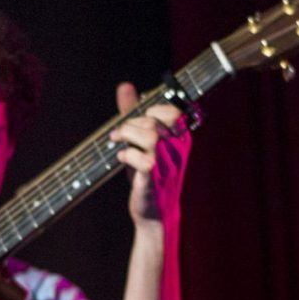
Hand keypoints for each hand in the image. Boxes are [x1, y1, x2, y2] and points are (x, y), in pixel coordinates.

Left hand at [110, 82, 191, 227]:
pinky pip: (143, 161)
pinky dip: (127, 156)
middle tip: (121, 134)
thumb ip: (134, 113)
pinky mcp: (154, 180)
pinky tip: (122, 159)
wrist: (155, 213)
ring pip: (151, 137)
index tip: (140, 118)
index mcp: (180, 139)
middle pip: (156, 122)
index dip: (153, 110)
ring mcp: (167, 165)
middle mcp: (177, 150)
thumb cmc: (150, 174)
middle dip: (132, 123)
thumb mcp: (142, 140)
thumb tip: (125, 86)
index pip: (173, 112)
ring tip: (118, 142)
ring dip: (128, 135)